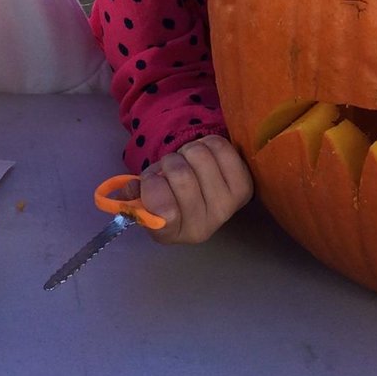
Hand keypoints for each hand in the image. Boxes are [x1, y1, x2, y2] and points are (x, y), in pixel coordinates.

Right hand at [136, 135, 252, 244]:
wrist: (205, 194)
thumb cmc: (171, 195)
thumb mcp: (147, 197)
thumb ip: (137, 192)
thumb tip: (132, 188)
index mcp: (173, 233)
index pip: (163, 209)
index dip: (152, 185)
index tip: (151, 180)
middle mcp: (204, 226)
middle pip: (180, 174)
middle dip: (169, 161)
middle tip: (172, 167)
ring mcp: (227, 206)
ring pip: (198, 155)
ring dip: (187, 151)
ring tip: (189, 162)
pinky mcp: (244, 186)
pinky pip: (219, 147)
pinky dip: (206, 142)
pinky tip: (206, 156)